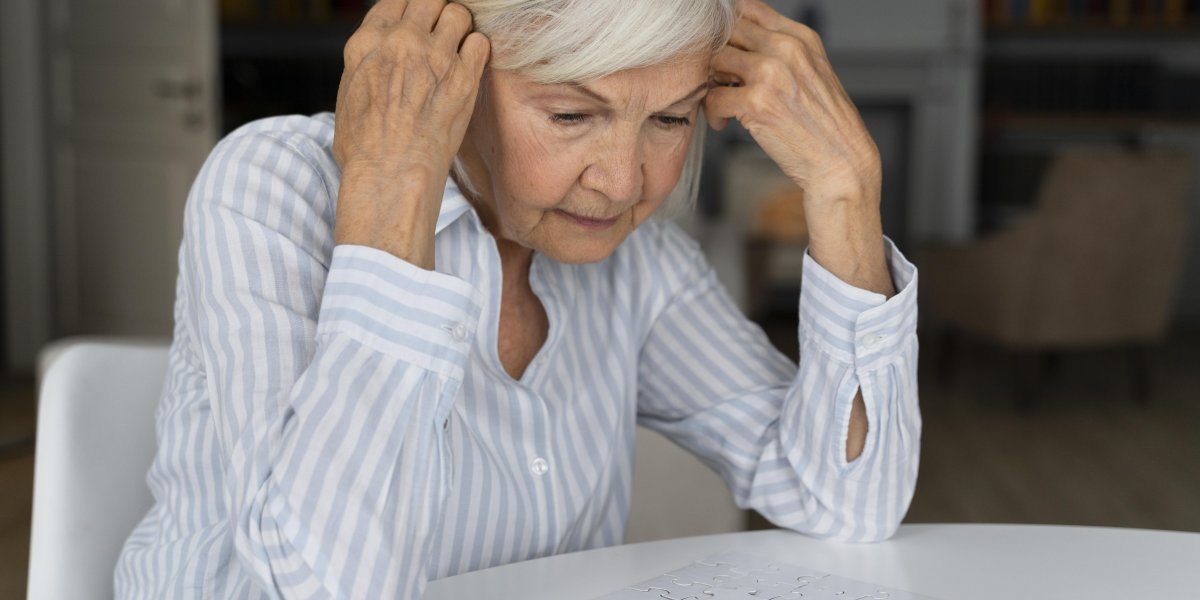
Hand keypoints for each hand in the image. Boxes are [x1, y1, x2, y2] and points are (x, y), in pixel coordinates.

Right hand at [332, 0, 488, 266]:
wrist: (390, 175)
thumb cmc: (365, 150)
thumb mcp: (349, 97)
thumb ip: (366, 66)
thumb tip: (376, 60)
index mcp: (366, 44)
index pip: (394, 0)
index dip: (410, 8)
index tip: (417, 21)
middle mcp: (400, 41)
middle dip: (436, 12)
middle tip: (440, 33)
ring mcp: (434, 56)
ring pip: (458, 13)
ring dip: (460, 28)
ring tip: (457, 49)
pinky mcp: (463, 76)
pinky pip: (480, 42)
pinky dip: (477, 51)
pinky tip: (470, 68)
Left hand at [704, 0, 880, 210]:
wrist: (841, 161)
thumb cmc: (824, 124)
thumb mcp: (811, 72)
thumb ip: (780, 51)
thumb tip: (738, 43)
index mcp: (801, 37)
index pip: (749, 9)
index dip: (728, 29)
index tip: (727, 51)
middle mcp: (787, 48)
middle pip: (728, 32)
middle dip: (718, 56)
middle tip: (721, 80)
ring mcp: (771, 74)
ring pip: (716, 61)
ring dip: (711, 83)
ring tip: (723, 102)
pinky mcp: (757, 103)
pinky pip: (713, 97)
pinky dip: (713, 113)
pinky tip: (725, 123)